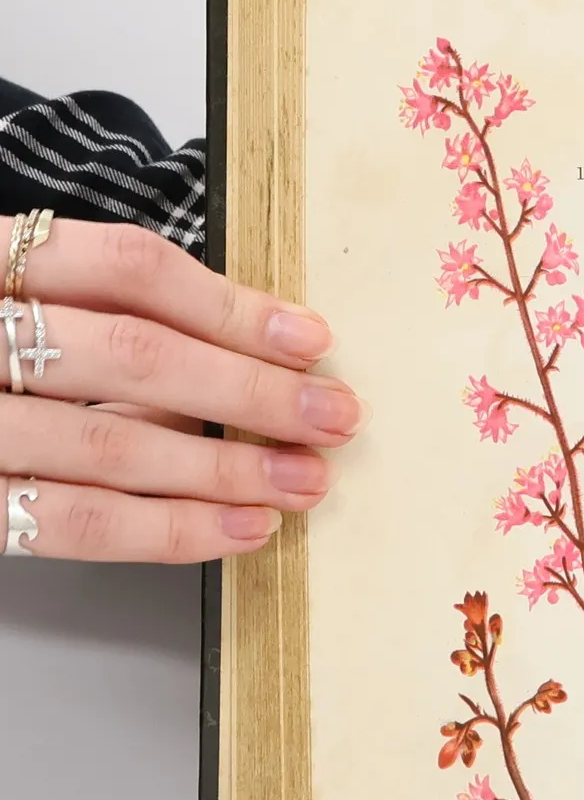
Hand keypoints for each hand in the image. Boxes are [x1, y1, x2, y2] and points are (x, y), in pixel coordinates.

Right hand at [1, 216, 359, 561]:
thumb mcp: (11, 296)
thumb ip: (104, 313)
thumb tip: (251, 356)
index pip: (125, 267)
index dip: (230, 304)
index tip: (311, 338)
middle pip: (132, 356)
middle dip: (249, 393)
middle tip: (334, 416)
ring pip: (108, 447)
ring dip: (226, 470)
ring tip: (304, 481)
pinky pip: (68, 523)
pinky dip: (166, 532)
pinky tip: (239, 530)